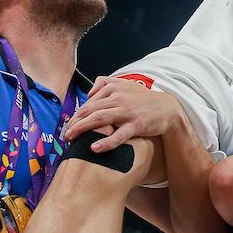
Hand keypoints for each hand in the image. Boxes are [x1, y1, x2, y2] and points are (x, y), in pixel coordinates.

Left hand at [62, 76, 185, 152]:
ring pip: (99, 119)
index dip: (76, 114)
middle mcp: (119, 98)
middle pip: (90, 109)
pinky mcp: (136, 124)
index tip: (68, 125)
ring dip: (82, 128)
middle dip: (74, 122)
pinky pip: (118, 134)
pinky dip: (106, 142)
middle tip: (64, 134)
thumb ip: (106, 83)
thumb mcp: (126, 84)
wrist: (169, 109)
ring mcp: (127, 111)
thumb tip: (89, 92)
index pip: (89, 102)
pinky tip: (94, 148)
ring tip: (70, 138)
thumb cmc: (145, 99)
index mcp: (114, 89)